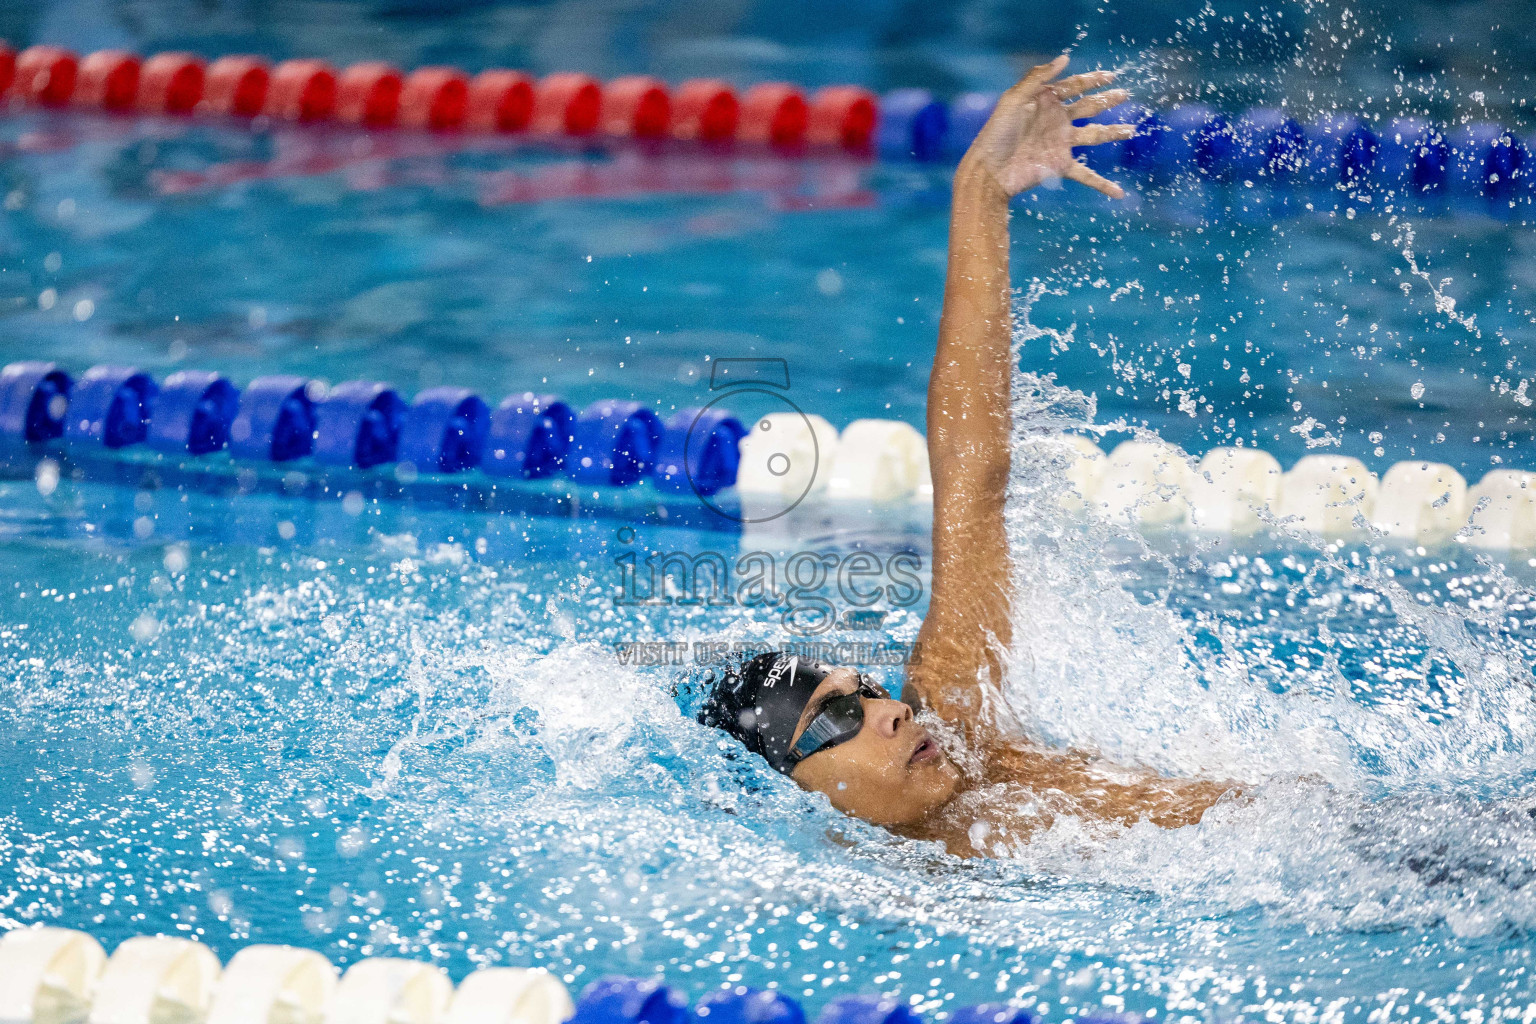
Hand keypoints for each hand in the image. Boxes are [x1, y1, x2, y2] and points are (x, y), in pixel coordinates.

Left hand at [962, 55, 1133, 198]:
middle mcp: (1055, 121)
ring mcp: (1060, 144)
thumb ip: (1037, 78)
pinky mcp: (1060, 166)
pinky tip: (1119, 192)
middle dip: (1107, 100)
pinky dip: (1103, 184)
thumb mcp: (1013, 100)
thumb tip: (1065, 58)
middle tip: (1124, 94)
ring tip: (1131, 130)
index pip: (1073, 86)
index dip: (1092, 80)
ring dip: (1113, 133)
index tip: (1110, 75)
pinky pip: (1087, 175)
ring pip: (1094, 136)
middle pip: (1088, 107)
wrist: (989, 171)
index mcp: (1044, 102)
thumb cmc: (996, 134)